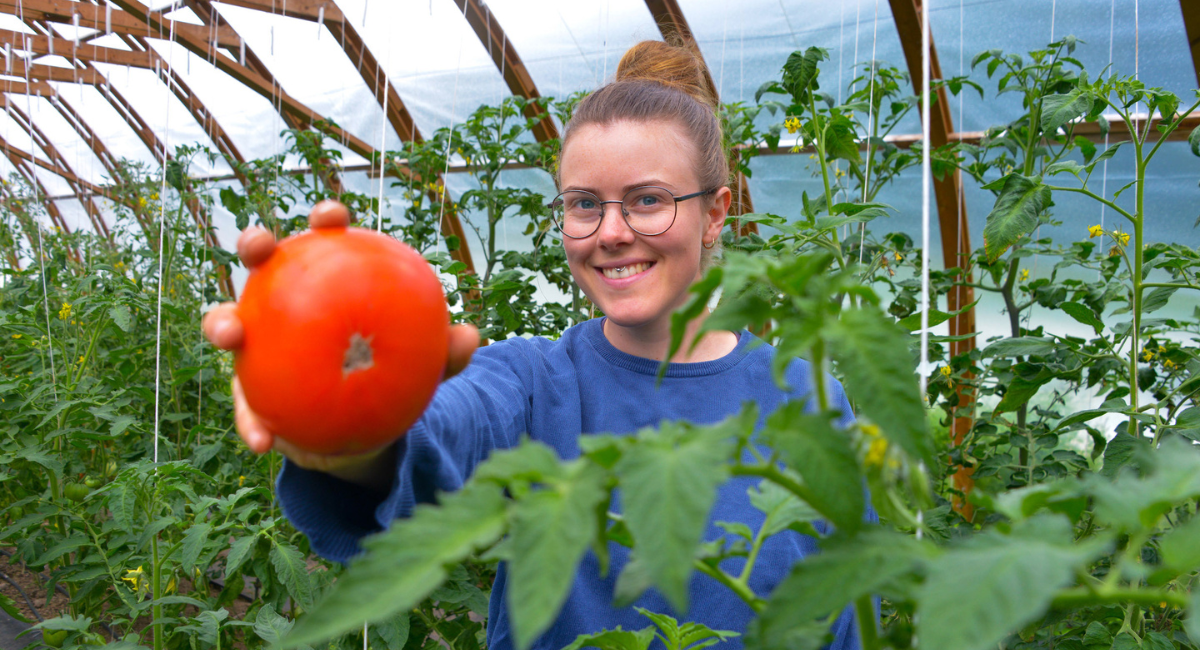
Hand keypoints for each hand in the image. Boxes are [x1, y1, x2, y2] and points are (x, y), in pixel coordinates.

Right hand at [202, 200, 479, 476]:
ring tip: (230, 335)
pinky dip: (251, 423)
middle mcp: (285, 306)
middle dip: (255, 243)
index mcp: (329, 285)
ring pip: (228, 323)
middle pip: (263, 264)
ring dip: (221, 323)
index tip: (331, 216)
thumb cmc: (389, 379)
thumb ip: (441, 353)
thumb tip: (469, 336)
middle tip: (259, 245)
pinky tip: (262, 441)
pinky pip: (244, 407)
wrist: (361, 433)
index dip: (325, 221)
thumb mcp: (422, 368)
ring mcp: (259, 345)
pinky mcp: (247, 391)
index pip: (327, 242)